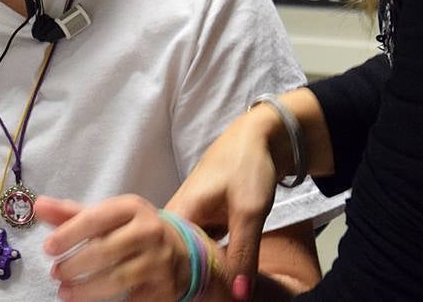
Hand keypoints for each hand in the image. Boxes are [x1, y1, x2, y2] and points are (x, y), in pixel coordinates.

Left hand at [36, 194, 192, 301]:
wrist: (184, 252)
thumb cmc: (134, 230)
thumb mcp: (108, 216)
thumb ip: (71, 213)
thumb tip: (38, 206)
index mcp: (132, 208)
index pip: (95, 218)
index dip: (68, 234)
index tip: (48, 248)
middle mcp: (149, 231)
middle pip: (105, 250)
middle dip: (74, 265)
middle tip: (56, 273)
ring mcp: (159, 261)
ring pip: (118, 278)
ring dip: (86, 289)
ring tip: (64, 292)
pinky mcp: (164, 288)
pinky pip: (132, 300)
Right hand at [165, 106, 281, 299]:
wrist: (259, 137)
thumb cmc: (248, 167)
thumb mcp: (249, 213)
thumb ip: (243, 254)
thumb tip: (238, 296)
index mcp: (179, 211)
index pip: (163, 254)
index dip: (172, 279)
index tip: (187, 296)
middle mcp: (176, 215)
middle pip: (169, 256)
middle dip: (181, 278)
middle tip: (202, 297)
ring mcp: (188, 217)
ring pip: (184, 253)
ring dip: (194, 271)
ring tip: (205, 294)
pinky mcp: (200, 219)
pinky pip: (196, 247)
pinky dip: (204, 261)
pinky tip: (213, 278)